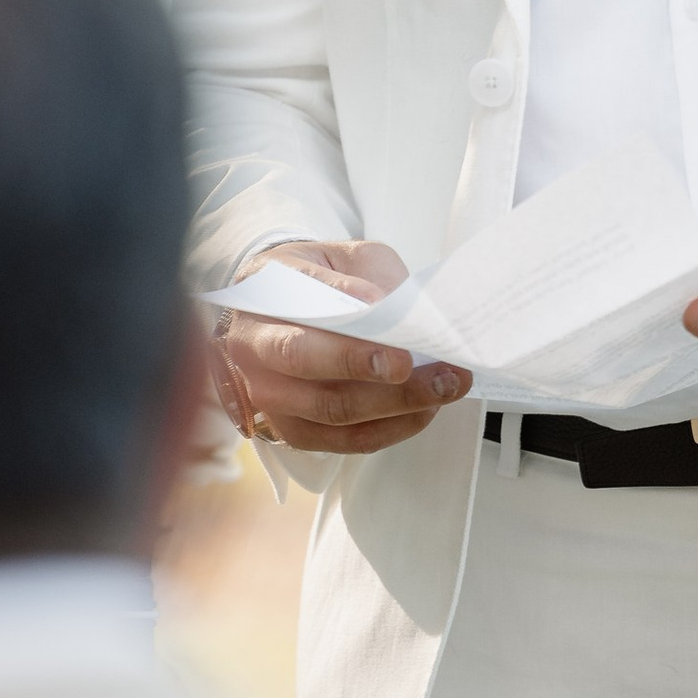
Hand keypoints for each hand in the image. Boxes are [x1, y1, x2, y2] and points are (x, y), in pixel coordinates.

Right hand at [209, 239, 472, 456]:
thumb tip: (388, 308)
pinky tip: (426, 408)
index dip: (340, 323)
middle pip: (304, 363)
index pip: (294, 306)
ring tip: (445, 385)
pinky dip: (393, 427)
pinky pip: (347, 440)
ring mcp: (269, 396)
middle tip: (419, 365)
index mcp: (259, 293)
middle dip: (364, 366)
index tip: (387, 324)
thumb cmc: (323, 279)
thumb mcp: (344, 257)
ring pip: (330, 409)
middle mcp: (251, 347)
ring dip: (395, 403)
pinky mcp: (296, 431)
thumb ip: (366, 276)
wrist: (293, 309)